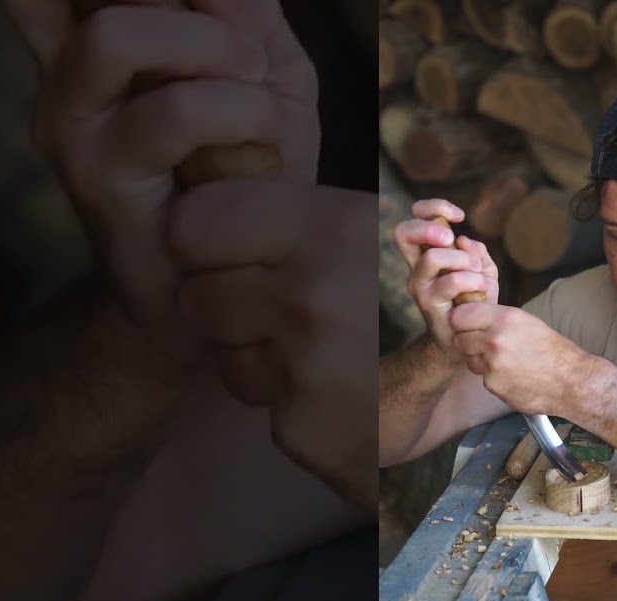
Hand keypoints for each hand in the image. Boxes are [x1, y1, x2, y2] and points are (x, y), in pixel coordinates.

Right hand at [2, 0, 319, 362]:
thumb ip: (244, 11)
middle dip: (201, 9)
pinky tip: (263, 146)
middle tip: (247, 54)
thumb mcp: (263, 74)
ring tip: (258, 100)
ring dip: (219, 54)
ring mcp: (71, 125)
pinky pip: (175, 112)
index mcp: (95, 35)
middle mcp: (65, 71)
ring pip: (120, 34)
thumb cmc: (248, 170)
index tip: (220, 17)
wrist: (232, 286)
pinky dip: (242, 114)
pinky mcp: (100, 181)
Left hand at [168, 180, 376, 504]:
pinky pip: (239, 382)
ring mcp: (307, 358)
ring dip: (236, 343)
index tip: (228, 251)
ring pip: (212, 343)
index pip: (195, 221)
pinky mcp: (300, 412)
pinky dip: (261, 381)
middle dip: (215, 298)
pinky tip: (302, 377)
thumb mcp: (350, 230)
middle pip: (193, 288)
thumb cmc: (375, 297)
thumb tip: (190, 171)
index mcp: (335, 228)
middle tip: (263, 304)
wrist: (425, 389)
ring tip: (289, 339)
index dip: (201, 239)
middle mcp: (318, 290)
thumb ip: (281, 208)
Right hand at [392, 199, 499, 358]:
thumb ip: (478, 252)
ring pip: (432, 257)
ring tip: (477, 273)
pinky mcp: (431, 306)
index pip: (415, 218)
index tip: (459, 216)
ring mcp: (421, 287)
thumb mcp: (483, 272)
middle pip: (403, 232)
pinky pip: (450, 283)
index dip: (433, 207)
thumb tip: (465, 241)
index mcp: (427, 254)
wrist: (472, 339)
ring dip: (462, 260)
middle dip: (431, 226)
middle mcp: (417, 268)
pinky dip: (472, 280)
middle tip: (452, 239)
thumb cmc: (476, 302)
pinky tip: (482, 289)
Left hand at [450, 304, 592, 415]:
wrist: (570, 381)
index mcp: (504, 319)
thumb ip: (496, 318)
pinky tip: (512, 375)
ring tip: (504, 361)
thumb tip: (470, 315)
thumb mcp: (526, 322)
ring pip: (469, 359)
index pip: (461, 315)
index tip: (469, 324)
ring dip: (479, 360)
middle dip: (469, 342)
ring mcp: (492, 365)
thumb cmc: (552, 350)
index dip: (464, 320)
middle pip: (459, 338)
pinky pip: (482, 377)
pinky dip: (493, 377)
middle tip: (485, 345)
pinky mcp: (493, 385)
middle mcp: (494, 340)